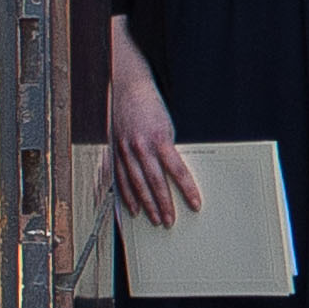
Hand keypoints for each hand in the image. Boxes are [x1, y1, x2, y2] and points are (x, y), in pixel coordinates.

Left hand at [107, 41, 202, 226]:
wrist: (128, 84)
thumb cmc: (125, 106)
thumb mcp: (116, 131)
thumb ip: (121, 152)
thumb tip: (124, 171)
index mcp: (116, 153)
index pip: (120, 183)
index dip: (125, 202)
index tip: (134, 218)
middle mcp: (125, 153)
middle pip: (139, 188)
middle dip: (149, 208)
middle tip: (160, 223)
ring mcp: (142, 147)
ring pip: (154, 183)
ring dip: (164, 204)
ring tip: (172, 217)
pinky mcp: (160, 140)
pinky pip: (175, 169)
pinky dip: (185, 186)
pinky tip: (192, 197)